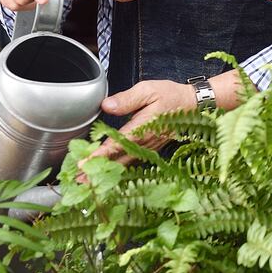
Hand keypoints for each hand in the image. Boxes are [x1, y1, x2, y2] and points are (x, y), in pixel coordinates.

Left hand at [78, 71, 245, 178]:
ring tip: (87, 182)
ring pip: (123, 165)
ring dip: (105, 174)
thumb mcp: (149, 89)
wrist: (194, 106)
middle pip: (116, 161)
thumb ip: (127, 99)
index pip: (115, 146)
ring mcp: (148, 149)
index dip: (98, 156)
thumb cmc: (171, 95)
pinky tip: (107, 173)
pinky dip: (117, 169)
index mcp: (141, 129)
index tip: (82, 165)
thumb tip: (106, 106)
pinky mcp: (150, 150)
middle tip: (77, 182)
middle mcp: (144, 143)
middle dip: (96, 172)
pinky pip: (131, 163)